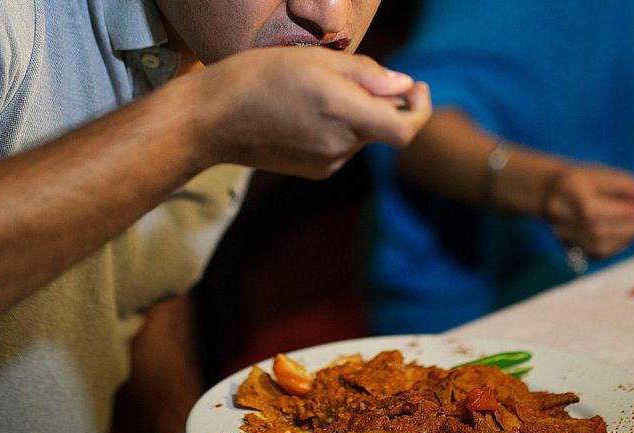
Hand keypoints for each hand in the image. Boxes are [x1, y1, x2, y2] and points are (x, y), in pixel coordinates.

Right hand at [179, 47, 430, 178]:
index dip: (421, 109)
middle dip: (381, 101)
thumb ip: (366, 74)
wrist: (212, 121)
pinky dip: (340, 128)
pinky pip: (343, 147)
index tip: (416, 87)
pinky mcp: (314, 171)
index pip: (405, 129)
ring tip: (317, 91)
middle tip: (351, 74)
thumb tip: (404, 85)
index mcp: (342, 113)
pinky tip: (307, 112)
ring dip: (357, 113)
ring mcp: (327, 163)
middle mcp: (340, 145)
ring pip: (362, 135)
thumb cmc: (256, 79)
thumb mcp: (314, 61)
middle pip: (382, 126)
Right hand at [542, 164, 633, 257]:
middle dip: (631, 226)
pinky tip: (618, 233)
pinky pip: (598, 254)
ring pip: (602, 247)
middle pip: (603, 232)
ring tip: (631, 224)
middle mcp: (565, 220)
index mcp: (575, 197)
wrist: (550, 190)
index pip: (605, 212)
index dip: (630, 210)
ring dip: (626, 238)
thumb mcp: (614, 177)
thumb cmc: (585, 179)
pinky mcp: (569, 248)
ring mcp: (565, 236)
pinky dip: (616, 246)